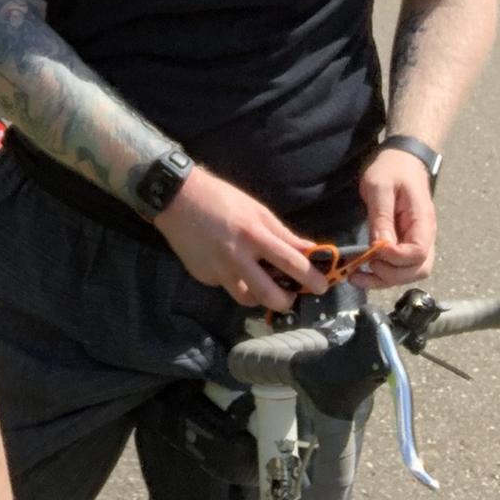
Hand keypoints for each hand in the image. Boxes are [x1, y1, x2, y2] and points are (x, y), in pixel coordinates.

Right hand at [153, 168, 329, 310]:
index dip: (311, 278)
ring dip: (259, 295)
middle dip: (287, 301)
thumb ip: (283, 234)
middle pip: (270, 295)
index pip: (291, 263)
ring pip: (247, 299)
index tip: (323, 286)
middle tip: (291, 295)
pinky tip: (228, 264)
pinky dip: (233, 279)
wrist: (176, 198)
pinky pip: (225, 286)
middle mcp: (236, 257)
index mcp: (254, 235)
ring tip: (261, 283)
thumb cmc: (221, 199)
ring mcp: (217, 270)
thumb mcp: (256, 210)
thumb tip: (309, 251)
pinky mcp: (203, 276)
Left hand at [354, 148, 436, 288]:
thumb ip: (381, 218)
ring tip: (357, 275)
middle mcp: (425, 236)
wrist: (403, 159)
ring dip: (386, 279)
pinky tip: (363, 272)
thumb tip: (381, 248)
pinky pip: (402, 266)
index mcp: (422, 221)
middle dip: (390, 275)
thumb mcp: (379, 187)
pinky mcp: (406, 243)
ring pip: (410, 273)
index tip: (373, 251)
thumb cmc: (391, 169)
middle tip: (363, 266)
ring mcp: (417, 240)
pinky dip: (384, 274)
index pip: (418, 253)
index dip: (395, 259)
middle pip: (417, 270)